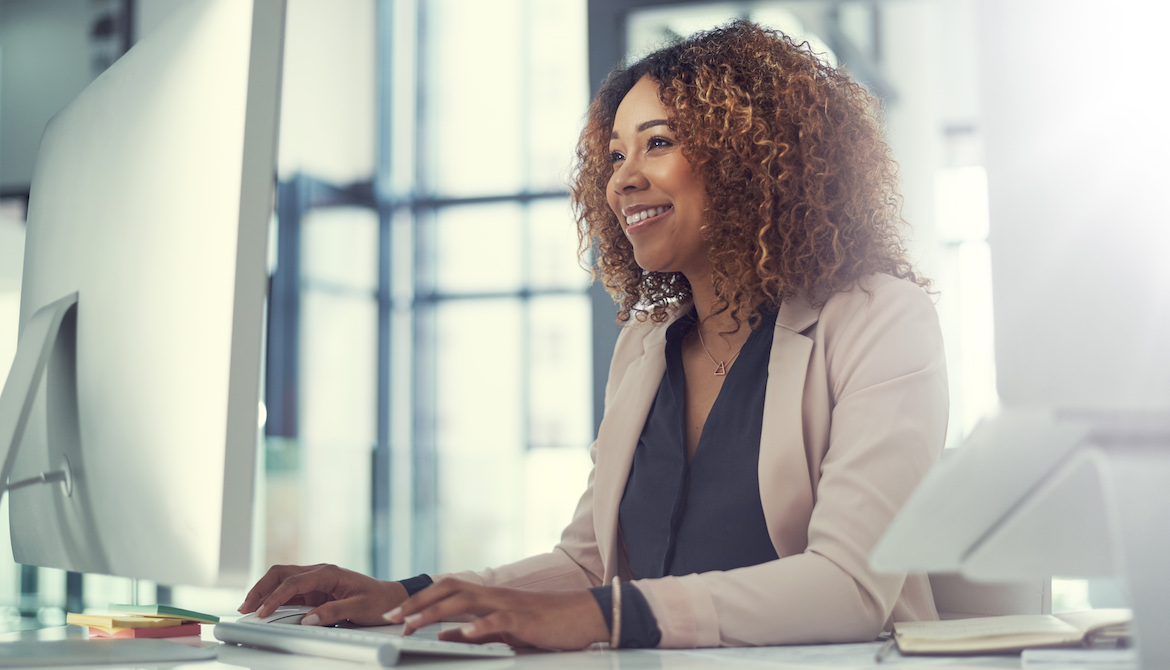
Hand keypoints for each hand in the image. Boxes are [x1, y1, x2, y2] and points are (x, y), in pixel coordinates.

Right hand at [240, 563, 407, 625]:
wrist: (391, 598)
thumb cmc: (379, 600)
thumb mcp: (359, 608)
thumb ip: (334, 613)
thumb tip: (308, 620)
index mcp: (329, 572)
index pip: (294, 582)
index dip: (275, 597)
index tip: (263, 612)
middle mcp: (319, 573)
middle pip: (281, 573)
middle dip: (260, 588)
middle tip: (245, 607)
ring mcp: (316, 582)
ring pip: (282, 581)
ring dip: (264, 593)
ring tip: (248, 609)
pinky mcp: (315, 592)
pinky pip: (290, 593)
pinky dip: (274, 599)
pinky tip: (265, 610)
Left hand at [384, 578, 608, 649]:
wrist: (583, 615)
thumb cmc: (546, 623)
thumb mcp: (505, 630)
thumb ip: (475, 632)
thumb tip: (445, 638)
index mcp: (488, 597)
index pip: (446, 591)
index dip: (419, 600)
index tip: (394, 614)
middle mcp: (493, 595)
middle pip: (447, 589)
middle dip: (416, 602)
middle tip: (390, 617)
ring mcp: (507, 605)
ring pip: (464, 602)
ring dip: (434, 613)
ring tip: (411, 625)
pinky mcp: (523, 619)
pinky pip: (496, 620)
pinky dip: (477, 626)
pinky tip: (462, 634)